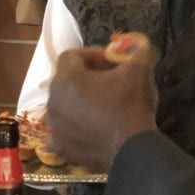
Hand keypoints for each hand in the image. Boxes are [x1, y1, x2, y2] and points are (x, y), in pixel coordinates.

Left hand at [47, 43, 158, 170]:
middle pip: (65, 80)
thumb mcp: (139, 71)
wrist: (132, 149)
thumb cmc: (130, 106)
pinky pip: (64, 130)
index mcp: (66, 79)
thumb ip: (138, 52)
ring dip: (79, 102)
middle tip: (108, 81)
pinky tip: (92, 128)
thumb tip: (142, 44)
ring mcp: (55, 126)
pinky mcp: (61, 147)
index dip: (92, 54)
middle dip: (85, 77)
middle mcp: (53, 101)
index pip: (71, 56)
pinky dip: (75, 127)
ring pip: (63, 106)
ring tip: (101, 105)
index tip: (111, 61)